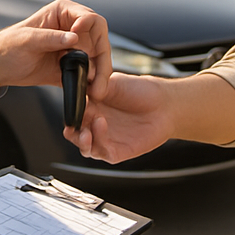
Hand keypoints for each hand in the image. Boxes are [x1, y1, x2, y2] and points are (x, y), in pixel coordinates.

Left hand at [0, 0, 110, 95]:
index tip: (82, 44)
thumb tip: (75, 38)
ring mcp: (74, 48)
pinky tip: (90, 93)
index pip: (90, 18)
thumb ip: (51, 38)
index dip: (91, 30)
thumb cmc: (7, 46)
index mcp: (63, 13)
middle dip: (103, 61)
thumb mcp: (27, 40)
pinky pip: (87, 74)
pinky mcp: (71, 66)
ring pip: (97, 60)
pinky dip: (91, 84)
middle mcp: (73, 29)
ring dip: (99, 75)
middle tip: (99, 79)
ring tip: (96, 91)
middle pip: (100, 42)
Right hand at [66, 71, 234, 158]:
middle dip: (72, 131)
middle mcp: (97, 125)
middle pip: (75, 134)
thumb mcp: (114, 82)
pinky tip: (101, 125)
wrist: (165, 104)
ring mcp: (106, 139)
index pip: (73, 115)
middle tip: (72, 125)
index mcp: (93, 108)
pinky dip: (98, 141)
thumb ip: (95, 87)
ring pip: (85, 147)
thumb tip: (79, 88)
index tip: (69, 108)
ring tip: (86, 130)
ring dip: (81, 140)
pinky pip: (101, 152)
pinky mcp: (117, 151)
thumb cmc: (142, 91)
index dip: (69, 113)